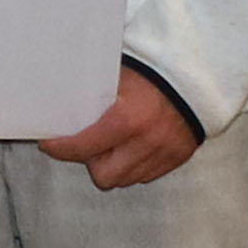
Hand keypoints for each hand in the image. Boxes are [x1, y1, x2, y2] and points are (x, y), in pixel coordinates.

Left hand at [39, 68, 199, 189]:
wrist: (197, 70)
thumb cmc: (154, 68)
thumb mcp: (116, 75)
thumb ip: (92, 94)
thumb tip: (60, 100)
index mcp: (127, 119)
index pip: (82, 148)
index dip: (60, 148)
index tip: (49, 144)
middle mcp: (146, 142)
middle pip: (104, 175)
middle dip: (92, 162)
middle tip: (88, 144)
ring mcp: (165, 153)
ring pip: (126, 178)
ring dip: (115, 165)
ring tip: (113, 144)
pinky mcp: (179, 157)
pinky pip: (148, 175)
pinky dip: (136, 165)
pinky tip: (134, 146)